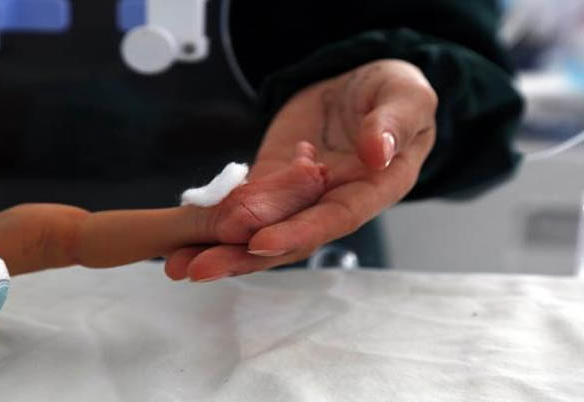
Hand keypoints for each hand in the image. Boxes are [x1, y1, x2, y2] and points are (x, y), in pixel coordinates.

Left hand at [166, 59, 437, 280]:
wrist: (365, 87)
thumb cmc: (397, 94)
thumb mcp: (407, 99)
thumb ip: (394, 124)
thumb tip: (377, 153)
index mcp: (372, 190)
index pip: (334, 219)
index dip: (298, 233)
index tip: (259, 243)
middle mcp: (333, 202)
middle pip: (287, 235)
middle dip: (242, 255)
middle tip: (198, 267)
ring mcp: (300, 195)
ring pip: (259, 227)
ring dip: (219, 246)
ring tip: (176, 261)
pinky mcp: (274, 180)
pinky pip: (244, 202)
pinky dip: (216, 218)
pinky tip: (183, 232)